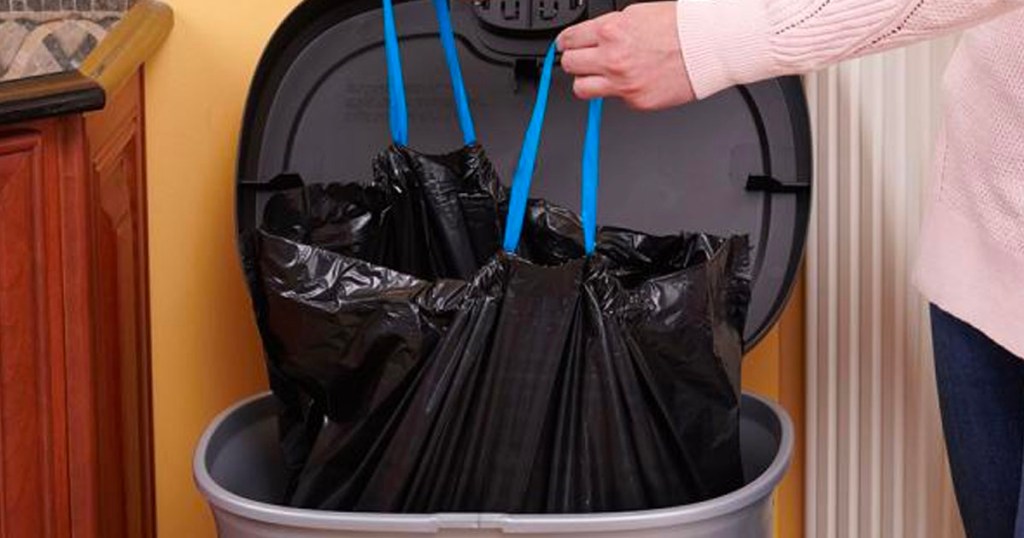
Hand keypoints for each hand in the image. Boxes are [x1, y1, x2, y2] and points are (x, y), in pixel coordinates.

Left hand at [556, 2, 695, 109]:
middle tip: (584, 60)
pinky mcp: (636, 101)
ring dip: (587, 81)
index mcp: (611, 31)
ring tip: (600, 76)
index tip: (566, 46)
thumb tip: (592, 38)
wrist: (710, 46)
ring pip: (582, 89)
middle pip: (570, 65)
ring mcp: (623, 83)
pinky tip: (636, 80)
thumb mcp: (637, 14)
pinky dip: (621, 91)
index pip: (569, 40)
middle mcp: (613, 58)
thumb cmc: (681, 27)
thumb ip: (610, 29)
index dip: (566, 43)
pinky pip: (614, 100)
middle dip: (575, 61)